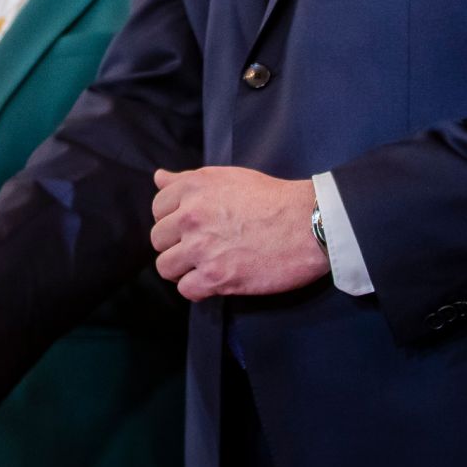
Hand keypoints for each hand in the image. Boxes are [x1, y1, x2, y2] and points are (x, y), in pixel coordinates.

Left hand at [150, 167, 329, 301]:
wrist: (308, 224)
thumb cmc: (272, 198)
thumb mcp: (226, 177)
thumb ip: (186, 180)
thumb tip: (158, 177)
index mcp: (192, 188)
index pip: (158, 207)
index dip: (172, 218)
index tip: (190, 225)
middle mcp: (190, 216)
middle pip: (158, 239)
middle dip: (176, 244)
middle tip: (199, 247)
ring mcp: (201, 248)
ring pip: (165, 267)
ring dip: (183, 268)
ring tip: (204, 265)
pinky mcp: (217, 277)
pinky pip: (186, 290)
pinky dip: (197, 289)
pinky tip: (214, 281)